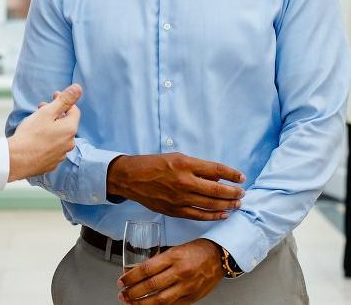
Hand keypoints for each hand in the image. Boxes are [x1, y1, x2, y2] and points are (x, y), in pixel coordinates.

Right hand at [7, 84, 81, 181]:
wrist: (16, 159)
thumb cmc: (30, 134)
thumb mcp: (47, 112)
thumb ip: (64, 99)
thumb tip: (78, 88)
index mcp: (70, 129)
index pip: (74, 110)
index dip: (64, 101)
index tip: (53, 96)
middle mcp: (69, 143)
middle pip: (66, 123)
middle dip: (56, 114)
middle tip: (41, 108)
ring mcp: (61, 155)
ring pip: (59, 136)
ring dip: (51, 127)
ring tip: (37, 124)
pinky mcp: (51, 164)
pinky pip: (53, 148)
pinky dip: (47, 141)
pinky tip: (36, 139)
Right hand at [107, 153, 244, 220]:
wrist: (131, 177)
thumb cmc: (153, 164)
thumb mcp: (176, 157)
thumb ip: (197, 167)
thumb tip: (217, 175)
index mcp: (184, 163)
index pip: (216, 169)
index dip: (232, 174)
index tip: (241, 177)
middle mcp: (184, 181)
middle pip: (217, 189)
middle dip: (233, 192)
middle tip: (242, 193)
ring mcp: (180, 198)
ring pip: (211, 204)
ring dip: (227, 205)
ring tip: (236, 203)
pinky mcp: (175, 210)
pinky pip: (199, 215)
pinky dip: (213, 215)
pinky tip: (223, 214)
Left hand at [117, 239, 223, 303]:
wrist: (219, 257)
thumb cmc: (196, 250)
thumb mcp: (175, 249)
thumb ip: (160, 261)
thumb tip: (140, 271)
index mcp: (173, 256)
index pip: (146, 269)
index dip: (131, 277)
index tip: (121, 280)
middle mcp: (179, 272)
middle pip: (151, 285)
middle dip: (133, 292)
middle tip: (122, 294)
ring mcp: (187, 286)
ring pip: (160, 299)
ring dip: (142, 303)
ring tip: (131, 303)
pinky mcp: (193, 297)